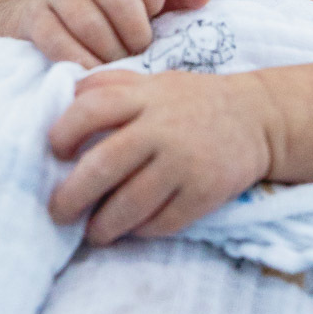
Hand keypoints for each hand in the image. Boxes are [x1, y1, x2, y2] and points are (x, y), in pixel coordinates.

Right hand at [19, 0, 208, 67]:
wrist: (46, 17)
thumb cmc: (108, 11)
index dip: (156, 0)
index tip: (153, 19)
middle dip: (135, 34)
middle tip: (139, 51)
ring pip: (89, 23)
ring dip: (110, 52)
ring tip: (119, 62)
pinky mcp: (34, 16)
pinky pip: (59, 42)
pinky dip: (81, 61)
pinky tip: (94, 70)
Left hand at [48, 70, 271, 242]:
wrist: (258, 118)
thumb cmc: (192, 101)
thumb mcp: (154, 81)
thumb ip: (110, 85)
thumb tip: (59, 102)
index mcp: (145, 97)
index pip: (91, 109)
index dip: (64, 131)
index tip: (55, 151)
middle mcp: (163, 127)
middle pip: (104, 164)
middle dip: (72, 195)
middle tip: (57, 212)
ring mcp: (185, 162)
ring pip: (130, 203)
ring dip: (102, 225)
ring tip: (92, 232)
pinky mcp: (206, 192)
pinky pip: (162, 222)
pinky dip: (140, 231)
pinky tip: (131, 230)